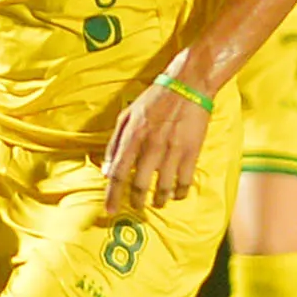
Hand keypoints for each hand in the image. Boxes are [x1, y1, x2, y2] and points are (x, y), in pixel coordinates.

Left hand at [101, 66, 215, 218]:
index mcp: (133, 136)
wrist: (188, 85)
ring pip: (163, 188)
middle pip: (140, 185)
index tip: (109, 210)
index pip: (118, 173)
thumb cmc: (155, 98)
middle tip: (136, 206)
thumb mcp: (127, 115)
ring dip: (158, 201)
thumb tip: (105, 171)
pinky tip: (175, 195)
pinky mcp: (192, 152)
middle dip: (136, 201)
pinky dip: (179, 193)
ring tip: (157, 203)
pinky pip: (184, 182)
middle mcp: (152, 146)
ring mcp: (173, 150)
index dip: (112, 195)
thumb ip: (114, 143)